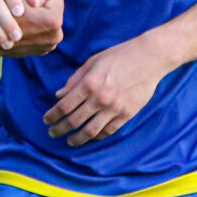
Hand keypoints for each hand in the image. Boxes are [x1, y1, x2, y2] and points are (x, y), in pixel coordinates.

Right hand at [6, 0, 63, 57]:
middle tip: (23, 6)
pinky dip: (33, 29)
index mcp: (54, 20)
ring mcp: (48, 46)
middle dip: (39, 6)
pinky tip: (22, 26)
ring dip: (36, 17)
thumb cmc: (1, 9)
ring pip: (46, 22)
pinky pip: (40, 34)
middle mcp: (55, 36)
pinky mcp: (41, 52)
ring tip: (21, 15)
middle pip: (51, 11)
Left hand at [43, 35, 168, 146]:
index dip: (52, 115)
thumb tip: (59, 95)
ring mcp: (114, 108)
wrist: (149, 58)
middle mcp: (100, 99)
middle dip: (59, 129)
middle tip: (52, 133)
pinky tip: (90, 137)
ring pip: (90, 131)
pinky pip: (108, 131)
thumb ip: (74, 80)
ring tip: (69, 141)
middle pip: (74, 121)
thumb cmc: (119, 56)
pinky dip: (97, 137)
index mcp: (89, 84)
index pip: (64, 106)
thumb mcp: (92, 62)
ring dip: (77, 139)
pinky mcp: (127, 114)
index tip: (46, 120)